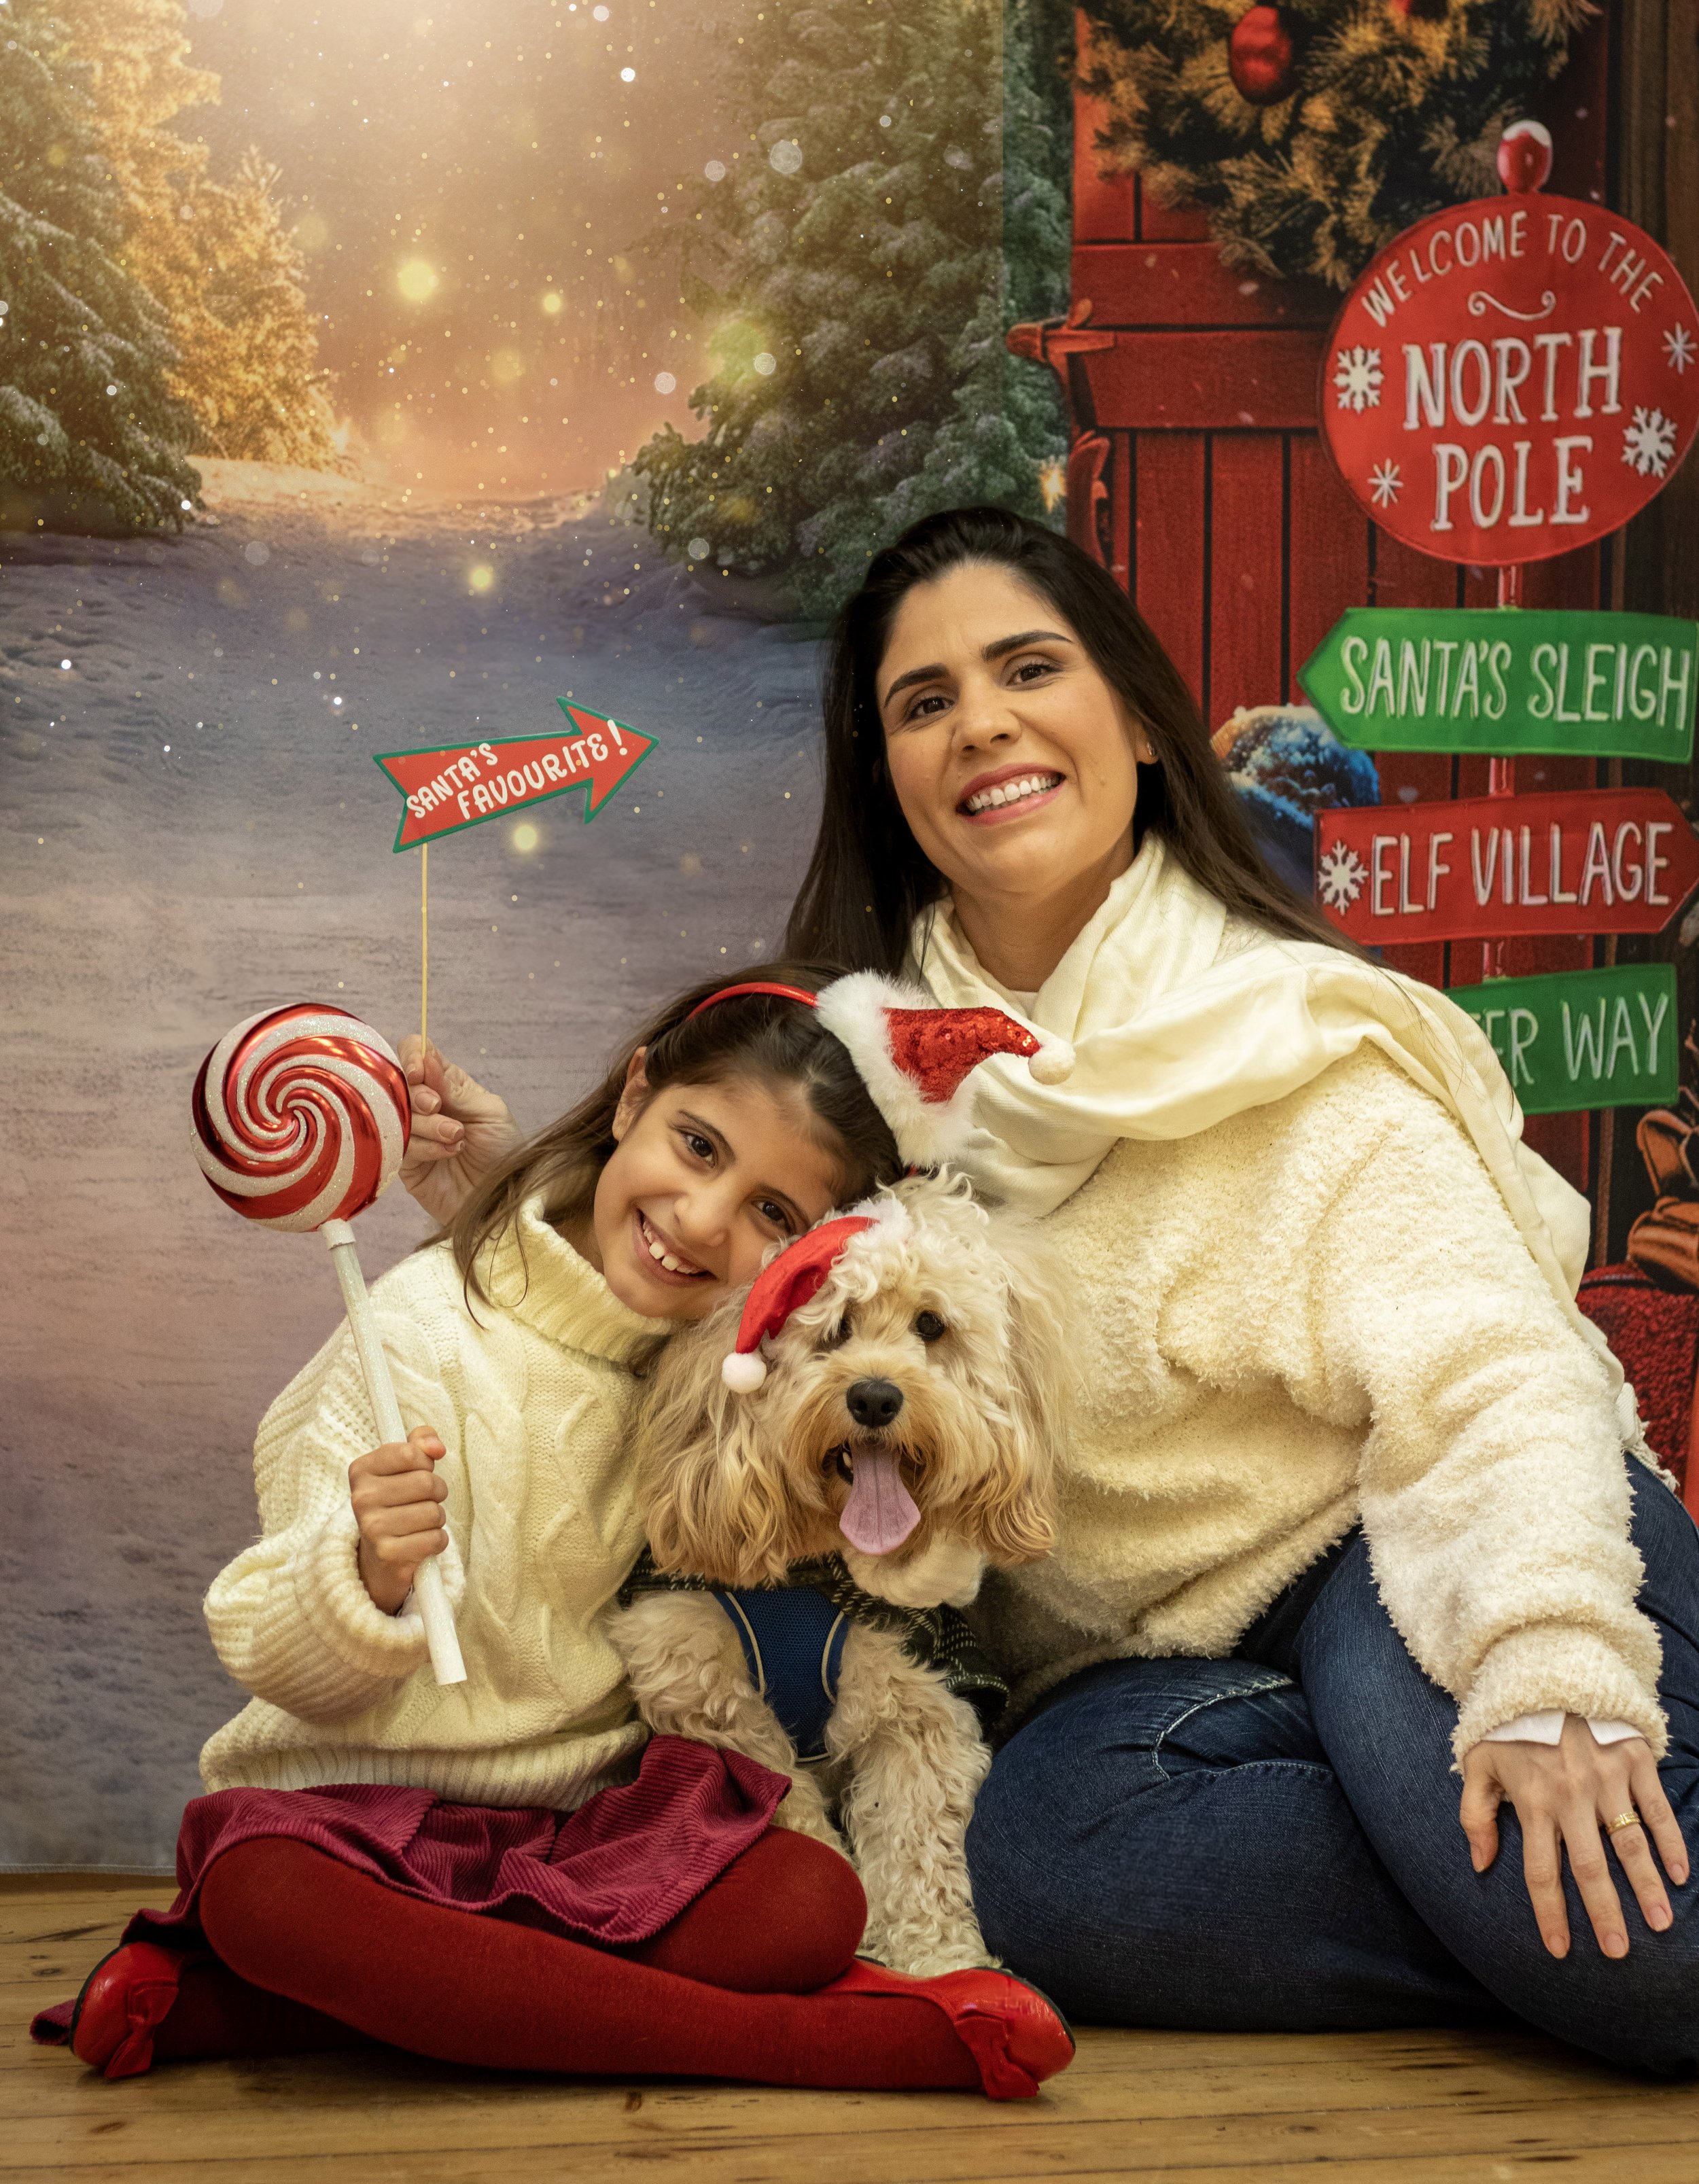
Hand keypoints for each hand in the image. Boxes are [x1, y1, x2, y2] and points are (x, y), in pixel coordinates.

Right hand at [350, 1426, 449, 1613]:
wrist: (378, 1555)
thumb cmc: (396, 1501)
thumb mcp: (403, 1466)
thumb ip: (421, 1442)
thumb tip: (437, 1447)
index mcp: (361, 1470)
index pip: (411, 1453)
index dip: (426, 1463)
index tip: (418, 1472)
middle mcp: (361, 1498)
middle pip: (427, 1483)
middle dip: (436, 1492)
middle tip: (423, 1501)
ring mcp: (372, 1528)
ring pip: (434, 1512)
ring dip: (436, 1519)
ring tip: (419, 1523)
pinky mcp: (388, 1554)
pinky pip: (435, 1539)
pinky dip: (437, 1541)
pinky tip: (421, 1542)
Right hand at [396, 1035, 520, 1225]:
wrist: (505, 1199)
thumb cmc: (504, 1152)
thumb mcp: (490, 1112)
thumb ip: (456, 1086)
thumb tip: (426, 1055)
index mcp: (445, 1085)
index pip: (415, 1054)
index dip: (411, 1057)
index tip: (419, 1071)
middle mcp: (424, 1106)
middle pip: (398, 1084)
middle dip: (417, 1094)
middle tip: (437, 1106)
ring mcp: (412, 1134)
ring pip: (397, 1116)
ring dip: (428, 1125)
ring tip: (457, 1138)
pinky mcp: (405, 1163)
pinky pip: (399, 1146)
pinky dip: (424, 1146)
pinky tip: (446, 1153)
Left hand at [1460, 1716, 1688, 1957]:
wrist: (1543, 1670)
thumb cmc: (1508, 1726)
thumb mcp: (1478, 1764)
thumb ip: (1474, 1815)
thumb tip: (1479, 1863)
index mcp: (1533, 1802)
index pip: (1542, 1871)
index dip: (1550, 1913)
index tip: (1560, 1949)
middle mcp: (1571, 1796)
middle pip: (1590, 1867)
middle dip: (1605, 1914)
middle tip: (1619, 1952)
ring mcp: (1607, 1779)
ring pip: (1629, 1844)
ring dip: (1647, 1887)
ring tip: (1660, 1923)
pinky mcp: (1634, 1761)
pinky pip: (1657, 1810)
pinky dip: (1671, 1842)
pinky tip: (1680, 1875)